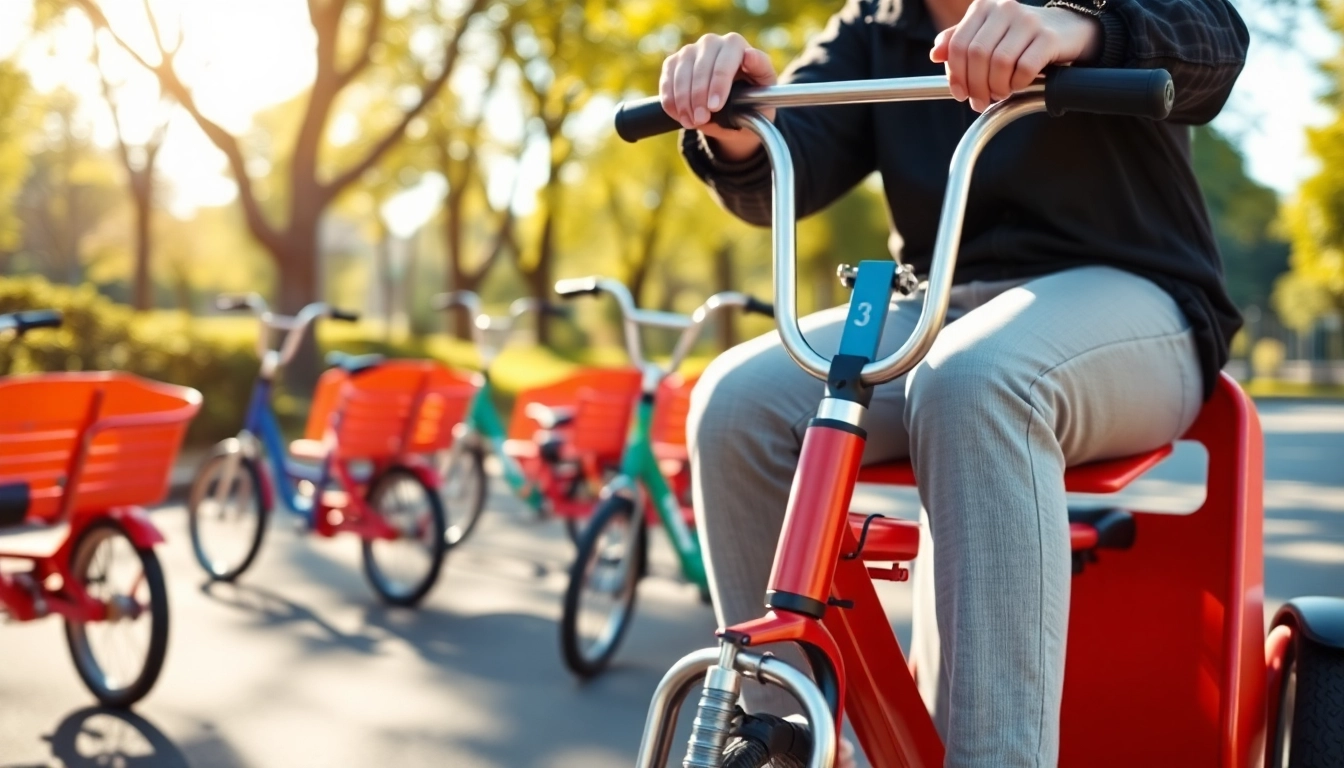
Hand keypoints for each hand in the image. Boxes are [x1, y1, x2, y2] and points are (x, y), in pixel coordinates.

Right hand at [660, 33, 777, 160]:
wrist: (735, 110)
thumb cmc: (753, 99)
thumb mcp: (764, 92)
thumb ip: (761, 72)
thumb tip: (750, 55)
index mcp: (736, 45)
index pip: (725, 60)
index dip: (718, 83)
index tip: (715, 106)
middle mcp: (712, 42)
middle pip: (701, 67)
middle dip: (699, 97)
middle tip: (701, 120)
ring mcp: (691, 51)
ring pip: (681, 72)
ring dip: (683, 101)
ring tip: (691, 122)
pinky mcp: (674, 62)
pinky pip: (667, 79)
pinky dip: (670, 100)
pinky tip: (680, 115)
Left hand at [931, 0, 1100, 112]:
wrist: (1066, 30)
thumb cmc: (1021, 39)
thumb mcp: (987, 36)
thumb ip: (959, 42)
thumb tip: (936, 54)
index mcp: (983, 8)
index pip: (958, 45)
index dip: (955, 74)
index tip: (960, 93)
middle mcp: (1005, 9)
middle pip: (977, 55)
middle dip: (975, 85)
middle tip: (981, 101)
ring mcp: (1028, 21)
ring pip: (999, 63)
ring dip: (997, 87)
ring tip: (1000, 93)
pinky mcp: (1049, 37)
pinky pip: (1025, 68)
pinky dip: (1018, 83)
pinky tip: (1019, 85)